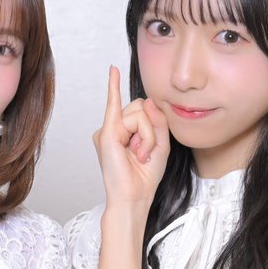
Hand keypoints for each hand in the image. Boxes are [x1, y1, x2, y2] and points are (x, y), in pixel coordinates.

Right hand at [91, 66, 169, 210]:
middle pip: (141, 108)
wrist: (134, 197)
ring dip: (147, 136)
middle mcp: (113, 129)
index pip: (141, 111)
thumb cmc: (144, 177)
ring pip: (139, 113)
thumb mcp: (161, 145)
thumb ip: (158, 122)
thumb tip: (149, 100)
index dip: (150, 116)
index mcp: (125, 133)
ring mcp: (108, 130)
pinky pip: (117, 107)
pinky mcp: (107, 134)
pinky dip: (114, 87)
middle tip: (145, 153)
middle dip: (151, 129)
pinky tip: (113, 71)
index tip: (145, 120)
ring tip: (140, 155)